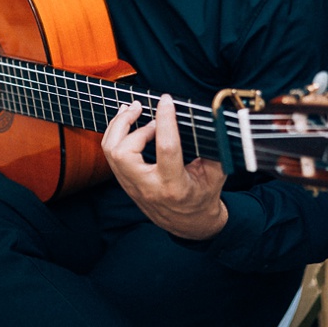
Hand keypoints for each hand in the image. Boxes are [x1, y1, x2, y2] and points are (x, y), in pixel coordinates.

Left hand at [101, 94, 227, 239]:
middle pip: (123, 153)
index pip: (166, 148)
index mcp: (174, 185)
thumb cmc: (204, 196)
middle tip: (142, 108)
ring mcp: (133, 187)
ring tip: (131, 109)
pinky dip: (115, 135)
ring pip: (111, 153)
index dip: (166, 120)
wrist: (190, 225)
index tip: (166, 101)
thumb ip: (215, 147)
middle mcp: (149, 187)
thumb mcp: (216, 174)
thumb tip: (211, 117)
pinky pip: (111, 156)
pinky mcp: (126, 184)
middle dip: (128, 125)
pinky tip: (126, 122)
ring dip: (118, 127)